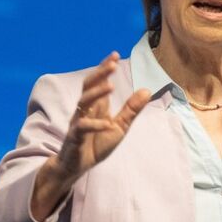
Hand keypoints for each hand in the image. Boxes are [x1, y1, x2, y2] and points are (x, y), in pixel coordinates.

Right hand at [31, 52, 150, 220]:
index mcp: (96, 107)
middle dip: (100, 74)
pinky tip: (106, 124)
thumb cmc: (95, 144)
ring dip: (97, 94)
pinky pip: (81, 127)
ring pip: (83, 103)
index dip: (104, 69)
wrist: (77, 166)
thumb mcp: (119, 126)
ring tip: (111, 86)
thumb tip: (147, 90)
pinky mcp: (74, 138)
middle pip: (89, 87)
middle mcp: (85, 111)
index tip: (114, 55)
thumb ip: (131, 109)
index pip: (98, 83)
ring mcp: (78, 123)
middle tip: (112, 63)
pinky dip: (94, 124)